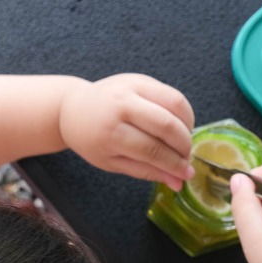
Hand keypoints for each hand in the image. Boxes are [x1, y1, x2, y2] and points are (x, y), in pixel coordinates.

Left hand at [58, 73, 194, 189]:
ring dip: (187, 127)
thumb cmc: (92, 140)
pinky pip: (172, 94)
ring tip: (184, 142)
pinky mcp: (140, 79)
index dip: (172, 164)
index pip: (151, 150)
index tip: (186, 174)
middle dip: (183, 146)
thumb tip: (178, 183)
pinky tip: (181, 125)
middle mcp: (120, 106)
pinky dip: (183, 111)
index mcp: (109, 132)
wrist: (74, 109)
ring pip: (174, 105)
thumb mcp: (112, 162)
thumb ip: (146, 172)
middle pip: (166, 126)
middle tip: (186, 158)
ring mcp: (130, 88)